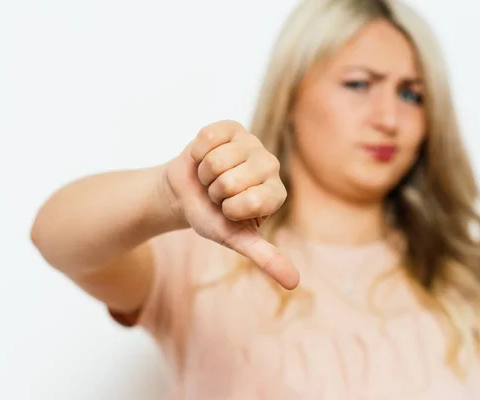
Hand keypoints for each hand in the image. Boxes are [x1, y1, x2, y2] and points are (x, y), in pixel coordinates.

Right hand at [165, 120, 298, 289]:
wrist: (186, 193)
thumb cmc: (212, 217)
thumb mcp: (235, 238)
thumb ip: (265, 257)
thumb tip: (294, 283)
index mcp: (276, 194)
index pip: (249, 201)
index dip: (226, 209)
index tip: (228, 210)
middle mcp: (270, 165)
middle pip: (230, 180)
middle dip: (214, 191)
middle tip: (218, 193)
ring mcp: (251, 143)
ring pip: (217, 159)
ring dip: (205, 173)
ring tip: (211, 177)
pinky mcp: (231, 127)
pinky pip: (207, 138)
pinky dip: (197, 152)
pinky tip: (204, 157)